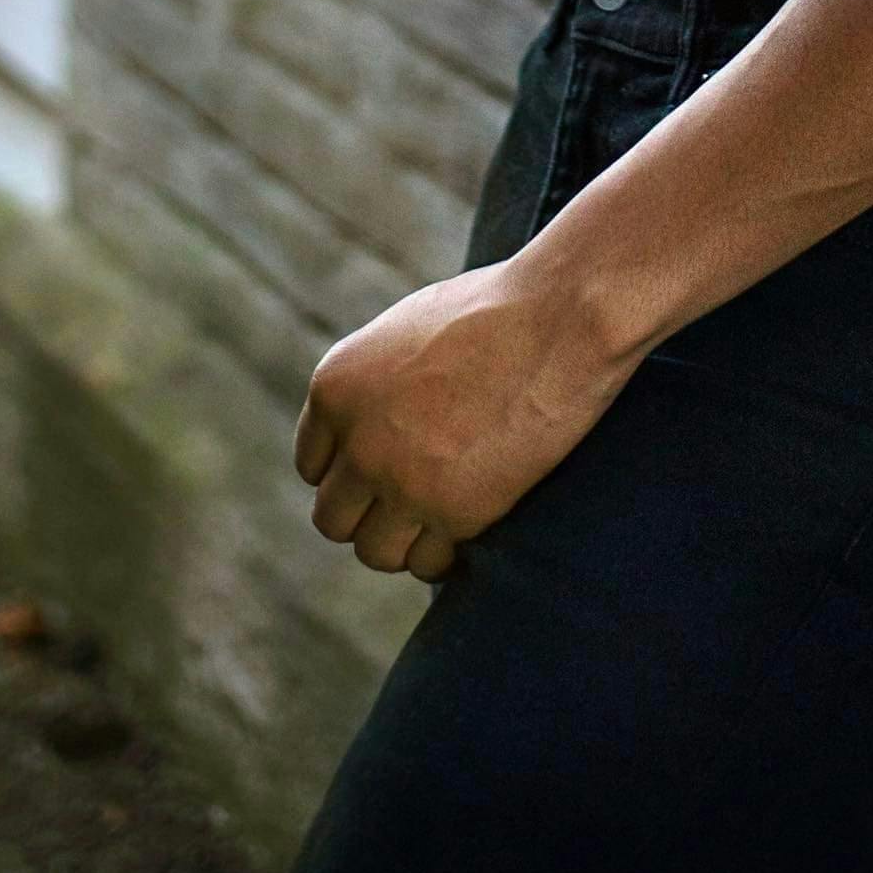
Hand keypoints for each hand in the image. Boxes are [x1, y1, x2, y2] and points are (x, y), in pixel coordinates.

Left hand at [292, 254, 633, 581]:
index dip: (349, 472)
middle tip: (413, 499)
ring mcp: (402, 482)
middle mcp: (357, 439)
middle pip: (333, 518)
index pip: (313, 465)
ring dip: (404, 541)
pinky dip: (446, 553)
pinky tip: (471, 525)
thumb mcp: (409, 331)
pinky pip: (429, 562)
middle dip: (370, 513)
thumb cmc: (498, 310)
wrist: (560, 318)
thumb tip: (371, 429)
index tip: (381, 471)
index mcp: (336, 385)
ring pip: (374, 552)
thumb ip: (376, 386)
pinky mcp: (453, 514)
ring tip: (441, 518)